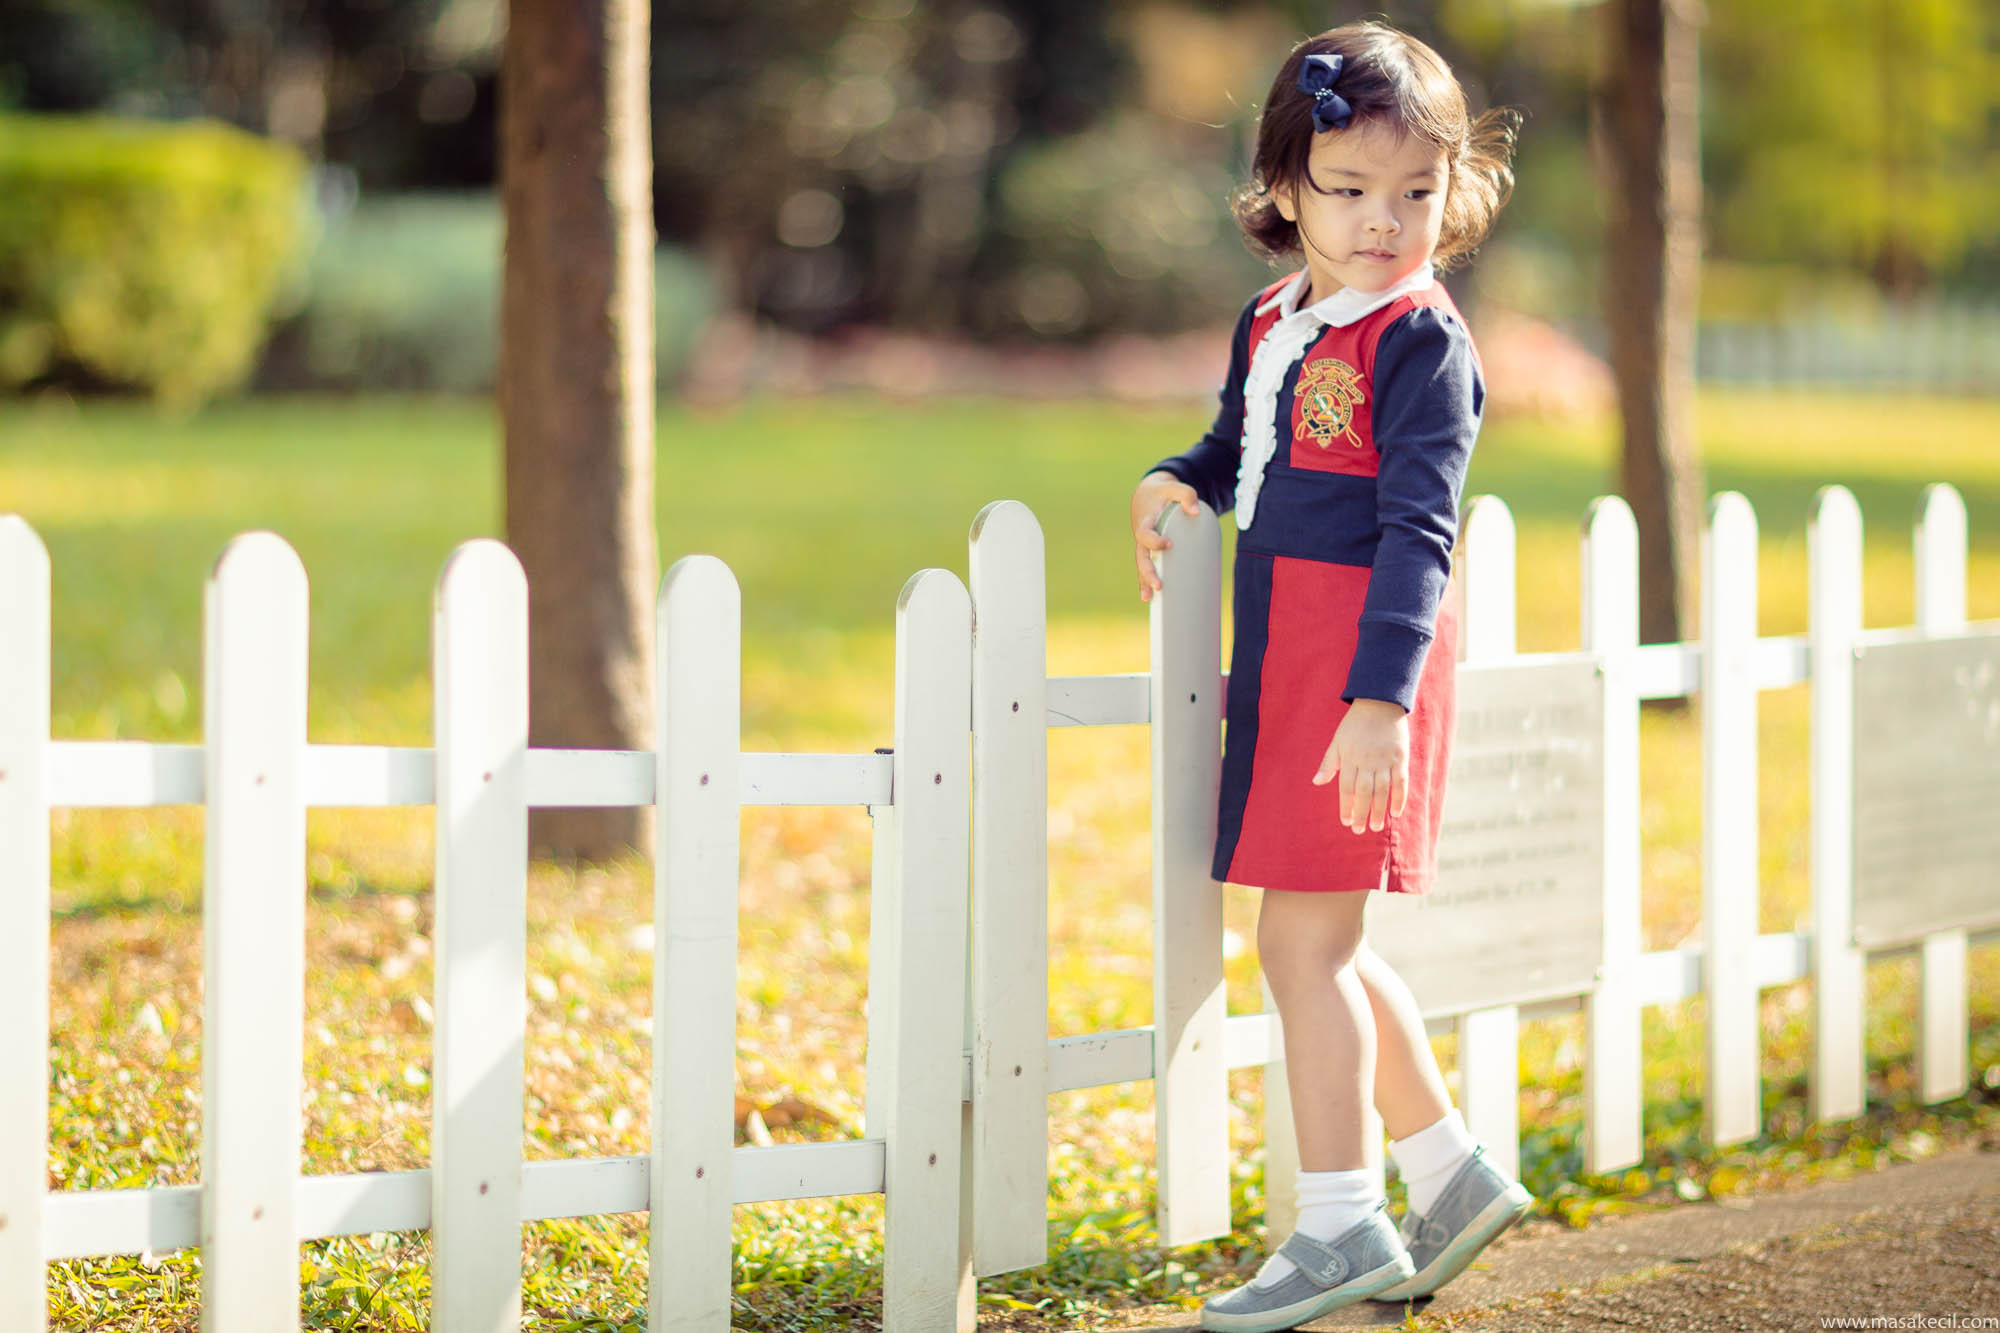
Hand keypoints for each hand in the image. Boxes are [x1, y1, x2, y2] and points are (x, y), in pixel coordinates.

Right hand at [1131, 471, 1200, 601]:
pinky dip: (1145, 583)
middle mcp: (1141, 536)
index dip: (1155, 540)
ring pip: (1141, 566)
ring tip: (1150, 598)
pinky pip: (1145, 568)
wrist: (1147, 495)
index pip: (1145, 533)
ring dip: (1144, 582)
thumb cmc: (1163, 493)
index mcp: (1145, 522)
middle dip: (1148, 572)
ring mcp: (1144, 546)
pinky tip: (1149, 599)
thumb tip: (1196, 512)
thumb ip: (1186, 494)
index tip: (1168, 545)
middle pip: (1141, 556)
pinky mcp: (1149, 552)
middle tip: (1159, 585)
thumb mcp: (1173, 488)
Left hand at [1312, 698, 1408, 832]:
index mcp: (1349, 758)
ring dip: (1379, 810)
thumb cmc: (1354, 725)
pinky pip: (1401, 782)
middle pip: (1364, 792)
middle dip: (1361, 813)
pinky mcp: (1400, 758)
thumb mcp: (1337, 742)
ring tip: (1376, 826)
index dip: (1346, 805)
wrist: (1379, 703)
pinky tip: (1396, 812)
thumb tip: (1316, 782)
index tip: (1346, 821)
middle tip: (1360, 830)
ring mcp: (1385, 760)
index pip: (1347, 787)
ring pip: (1382, 790)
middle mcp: (1367, 762)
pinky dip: (1399, 798)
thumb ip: (1328, 764)